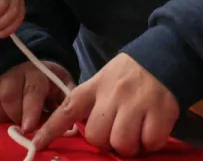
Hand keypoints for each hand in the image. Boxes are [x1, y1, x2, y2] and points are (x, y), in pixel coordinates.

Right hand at [0, 59, 73, 132]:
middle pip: (9, 97)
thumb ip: (66, 103)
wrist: (38, 67)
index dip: (29, 110)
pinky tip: (0, 119)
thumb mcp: (65, 88)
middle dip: (16, 117)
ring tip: (13, 122)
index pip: (32, 91)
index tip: (28, 128)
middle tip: (25, 128)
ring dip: (2, 117)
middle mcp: (16, 74)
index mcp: (38, 74)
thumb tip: (69, 126)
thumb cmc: (53, 84)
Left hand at [34, 53, 179, 157]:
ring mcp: (136, 103)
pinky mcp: (159, 111)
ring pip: (122, 143)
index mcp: (95, 86)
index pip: (67, 109)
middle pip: (97, 136)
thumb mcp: (104, 80)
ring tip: (136, 132)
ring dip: (130, 146)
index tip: (36, 144)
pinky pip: (149, 142)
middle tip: (119, 131)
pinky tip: (152, 129)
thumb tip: (83, 132)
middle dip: (107, 141)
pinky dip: (151, 143)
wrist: (166, 55)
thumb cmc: (130, 74)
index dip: (50, 129)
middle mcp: (112, 94)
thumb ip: (92, 103)